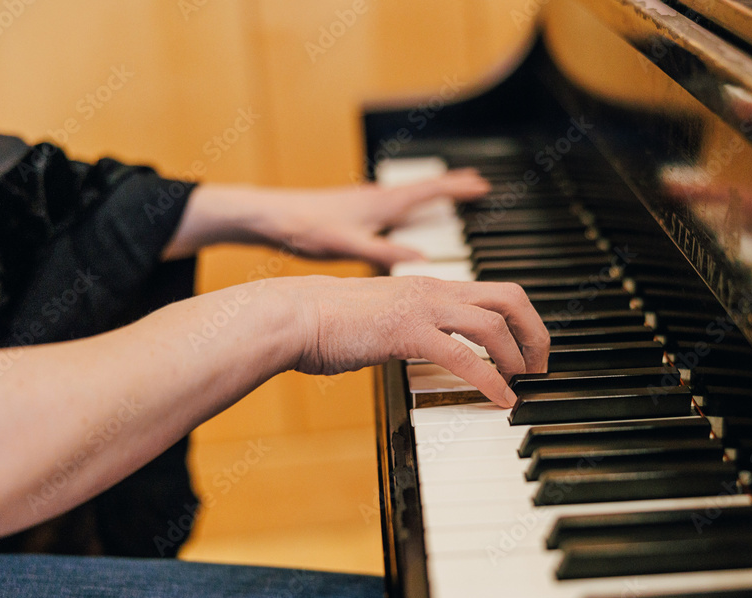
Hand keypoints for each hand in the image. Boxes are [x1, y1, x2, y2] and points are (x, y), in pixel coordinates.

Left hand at [251, 169, 488, 266]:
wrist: (268, 218)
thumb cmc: (304, 229)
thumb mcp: (349, 246)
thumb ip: (385, 253)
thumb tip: (421, 259)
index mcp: (383, 203)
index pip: (430, 190)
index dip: (458, 188)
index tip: (483, 185)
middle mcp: (377, 198)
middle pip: (424, 188)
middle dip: (452, 187)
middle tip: (477, 184)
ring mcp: (364, 203)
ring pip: (408, 196)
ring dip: (431, 196)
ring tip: (448, 197)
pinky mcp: (352, 212)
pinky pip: (392, 207)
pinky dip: (409, 208)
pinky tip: (402, 218)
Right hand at [279, 275, 549, 406]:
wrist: (291, 315)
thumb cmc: (327, 321)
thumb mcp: (382, 317)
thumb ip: (412, 327)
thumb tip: (430, 349)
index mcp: (429, 285)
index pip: (494, 291)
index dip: (522, 319)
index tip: (529, 349)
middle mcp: (433, 289)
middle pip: (509, 297)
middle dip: (535, 331)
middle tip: (540, 364)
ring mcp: (421, 307)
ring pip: (493, 324)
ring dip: (518, 356)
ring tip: (524, 382)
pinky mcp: (407, 332)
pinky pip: (464, 356)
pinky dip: (491, 380)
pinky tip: (502, 399)